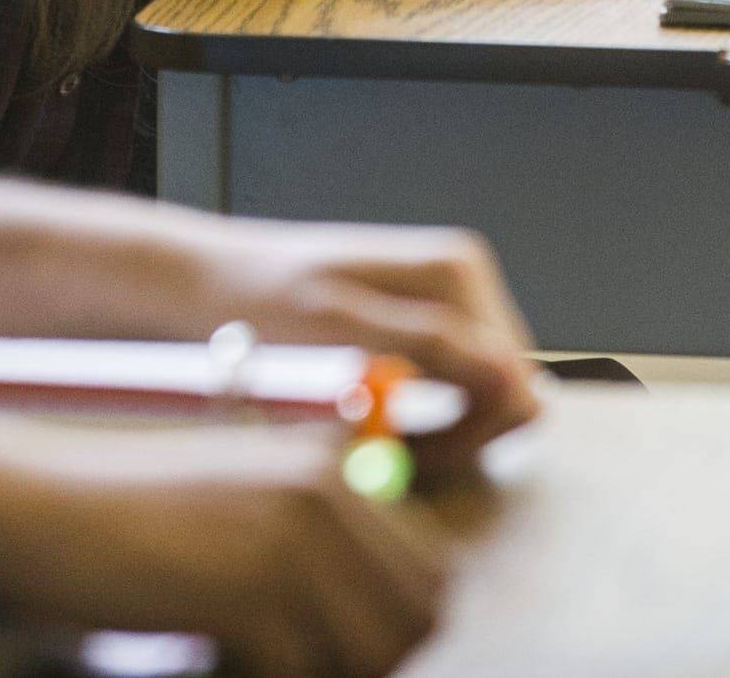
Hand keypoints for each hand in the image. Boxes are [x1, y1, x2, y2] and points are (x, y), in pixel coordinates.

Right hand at [0, 423, 448, 677]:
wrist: (37, 504)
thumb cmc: (131, 517)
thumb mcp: (242, 502)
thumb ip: (320, 543)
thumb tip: (394, 627)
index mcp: (333, 466)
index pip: (430, 573)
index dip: (402, 633)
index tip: (350, 655)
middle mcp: (326, 490)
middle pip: (419, 616)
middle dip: (376, 663)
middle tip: (302, 666)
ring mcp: (291, 537)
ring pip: (374, 652)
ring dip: (329, 674)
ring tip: (264, 663)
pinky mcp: (250, 589)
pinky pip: (300, 674)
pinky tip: (218, 664)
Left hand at [183, 220, 539, 470]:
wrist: (216, 282)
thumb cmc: (262, 304)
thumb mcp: (338, 330)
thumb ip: (429, 348)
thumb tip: (510, 378)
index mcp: (455, 273)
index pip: (514, 386)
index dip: (468, 437)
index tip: (404, 455)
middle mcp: (466, 276)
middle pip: (511, 390)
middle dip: (461, 433)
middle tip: (388, 451)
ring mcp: (454, 295)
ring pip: (491, 392)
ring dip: (447, 426)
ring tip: (377, 432)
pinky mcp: (436, 316)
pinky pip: (464, 381)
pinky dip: (433, 411)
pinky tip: (381, 414)